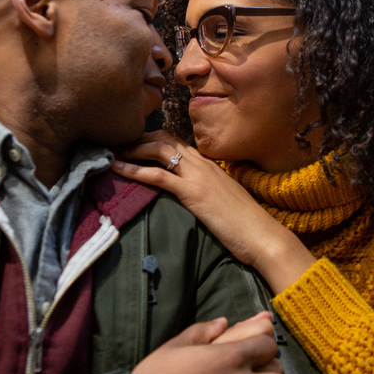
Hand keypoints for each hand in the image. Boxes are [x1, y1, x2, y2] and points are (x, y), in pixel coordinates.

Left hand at [112, 131, 316, 292]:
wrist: (262, 235)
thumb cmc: (246, 224)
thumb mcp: (223, 201)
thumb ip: (207, 193)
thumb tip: (194, 197)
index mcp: (210, 165)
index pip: (177, 142)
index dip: (153, 139)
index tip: (134, 144)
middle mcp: (203, 164)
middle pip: (165, 138)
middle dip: (139, 138)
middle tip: (118, 145)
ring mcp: (197, 176)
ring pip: (159, 149)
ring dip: (132, 148)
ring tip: (112, 153)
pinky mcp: (192, 192)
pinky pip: (157, 175)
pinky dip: (134, 170)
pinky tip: (117, 169)